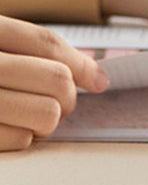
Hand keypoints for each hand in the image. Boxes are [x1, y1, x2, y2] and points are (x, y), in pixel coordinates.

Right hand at [0, 16, 108, 150]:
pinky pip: (22, 140)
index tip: (101, 82)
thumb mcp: (1, 45)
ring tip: (28, 114)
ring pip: (47, 114)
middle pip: (57, 79)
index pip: (47, 44)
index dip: (81, 64)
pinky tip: (7, 126)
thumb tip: (101, 80)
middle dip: (66, 96)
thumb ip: (39, 53)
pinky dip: (21, 136)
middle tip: (56, 102)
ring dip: (46, 119)